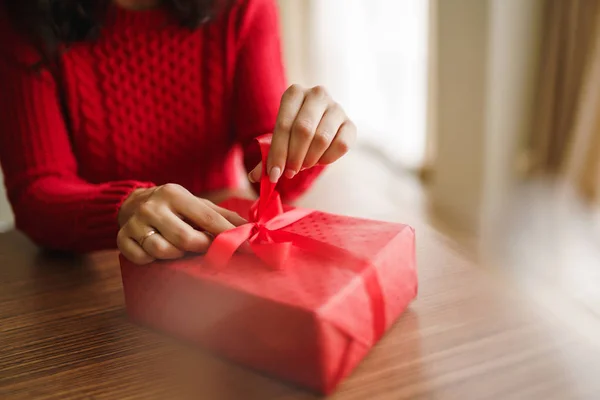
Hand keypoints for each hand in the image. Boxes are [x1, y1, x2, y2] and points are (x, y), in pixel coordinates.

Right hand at [117, 184, 245, 264]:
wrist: (132, 202)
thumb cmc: (174, 207)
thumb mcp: (197, 204)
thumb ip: (222, 216)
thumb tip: (249, 230)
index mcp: (175, 194)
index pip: (207, 218)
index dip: (227, 235)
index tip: (246, 248)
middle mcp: (153, 206)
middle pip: (185, 239)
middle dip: (202, 248)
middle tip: (207, 248)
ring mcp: (135, 223)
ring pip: (162, 251)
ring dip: (177, 255)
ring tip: (180, 248)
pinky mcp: (122, 238)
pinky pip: (142, 258)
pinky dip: (153, 260)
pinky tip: (157, 252)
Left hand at [248, 85, 356, 182]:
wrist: (319, 124)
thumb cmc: (294, 132)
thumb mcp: (279, 138)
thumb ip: (268, 156)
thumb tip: (255, 177)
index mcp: (294, 93)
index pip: (284, 125)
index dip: (278, 152)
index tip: (274, 174)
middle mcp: (317, 94)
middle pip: (303, 130)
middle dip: (294, 157)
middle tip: (289, 173)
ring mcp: (337, 107)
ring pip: (322, 138)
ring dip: (310, 159)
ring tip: (303, 165)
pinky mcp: (351, 124)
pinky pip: (340, 145)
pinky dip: (327, 159)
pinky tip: (319, 161)